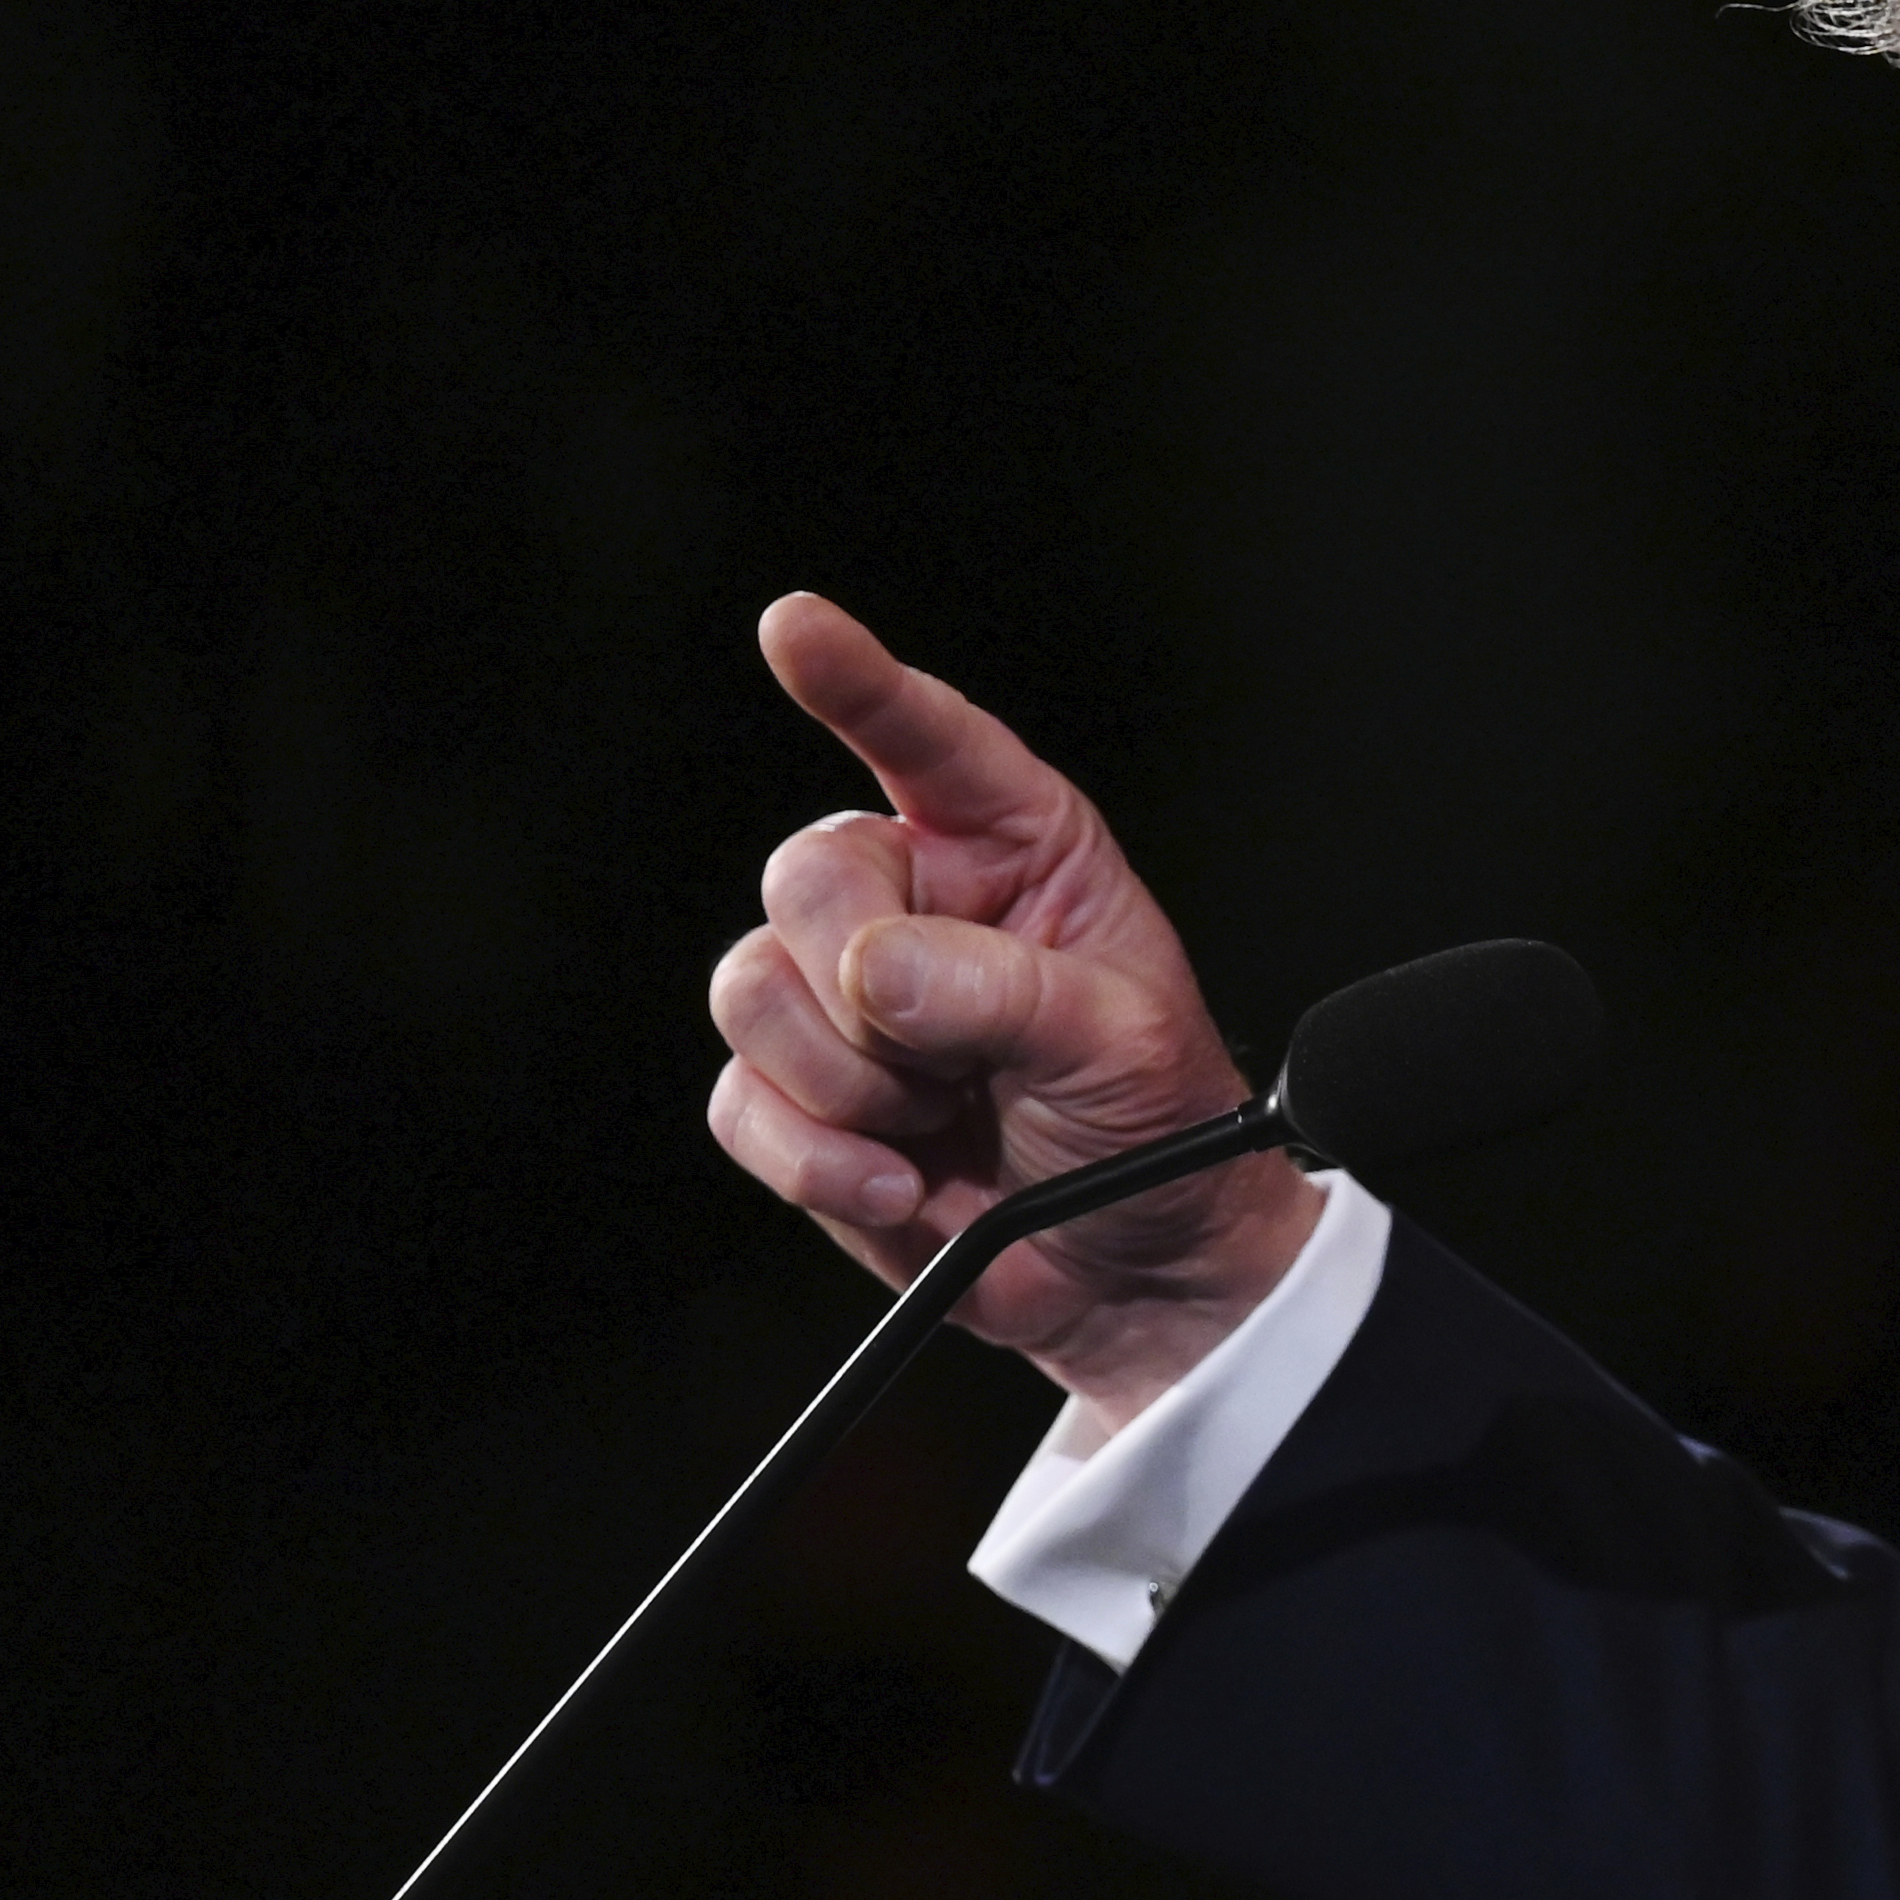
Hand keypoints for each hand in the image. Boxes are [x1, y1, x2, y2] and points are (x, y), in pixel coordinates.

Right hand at [706, 594, 1314, 1426]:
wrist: (1137, 1273)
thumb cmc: (1159, 1125)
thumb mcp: (1121, 1041)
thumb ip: (1004, 992)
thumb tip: (876, 974)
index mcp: (1013, 849)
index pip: (927, 742)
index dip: (858, 681)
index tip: (794, 626)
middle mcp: (914, 905)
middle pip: (806, 881)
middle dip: (868, 987)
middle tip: (959, 1062)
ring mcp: (843, 1005)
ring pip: (752, 991)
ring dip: (850, 1083)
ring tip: (943, 1124)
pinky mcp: (798, 1102)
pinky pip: (740, 1104)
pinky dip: (814, 1158)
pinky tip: (901, 1184)